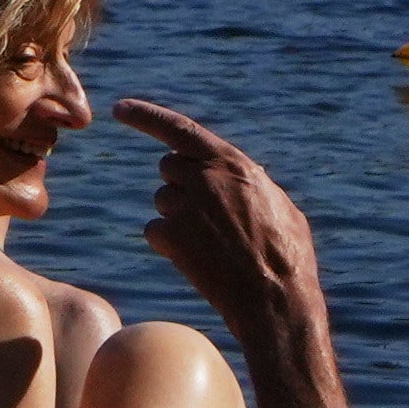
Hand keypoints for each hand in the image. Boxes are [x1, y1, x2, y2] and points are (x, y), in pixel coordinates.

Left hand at [98, 98, 322, 351]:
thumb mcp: (279, 204)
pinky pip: (154, 230)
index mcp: (232, 163)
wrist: (274, 299)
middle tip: (208, 214)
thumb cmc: (287, 256)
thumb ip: (251, 182)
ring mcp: (186, 206)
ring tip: (212, 242)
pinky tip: (197, 258)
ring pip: (162, 200)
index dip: (146, 116)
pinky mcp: (172, 236)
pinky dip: (169, 244)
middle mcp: (205, 177)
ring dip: (178, 216)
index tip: (121, 108)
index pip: (180, 128)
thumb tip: (240, 174)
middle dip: (181, 184)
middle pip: (169, 167)